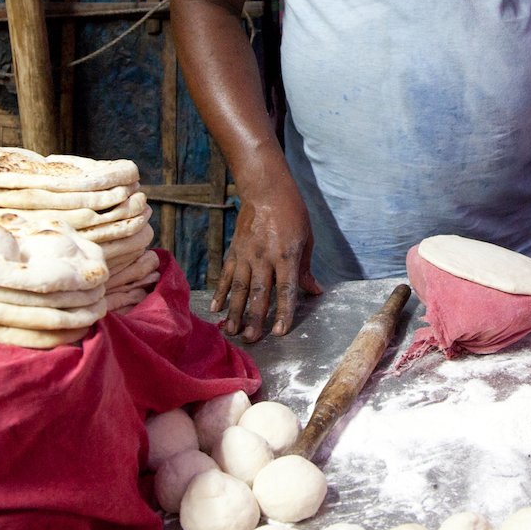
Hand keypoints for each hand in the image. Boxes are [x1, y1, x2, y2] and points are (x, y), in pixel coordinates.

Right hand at [212, 180, 322, 340]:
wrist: (265, 189)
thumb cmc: (292, 213)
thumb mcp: (306, 239)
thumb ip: (306, 269)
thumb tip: (314, 291)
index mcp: (286, 254)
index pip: (286, 289)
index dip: (284, 312)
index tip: (280, 332)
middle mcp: (265, 257)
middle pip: (260, 293)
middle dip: (255, 318)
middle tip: (251, 339)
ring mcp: (247, 254)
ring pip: (240, 288)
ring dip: (235, 311)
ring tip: (232, 331)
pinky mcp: (234, 251)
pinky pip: (226, 275)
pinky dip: (220, 292)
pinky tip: (216, 309)